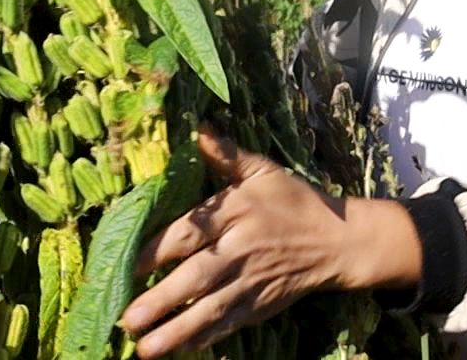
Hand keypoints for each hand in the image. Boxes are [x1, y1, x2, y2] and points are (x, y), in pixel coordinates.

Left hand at [118, 128, 420, 357]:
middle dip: (161, 300)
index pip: (191, 232)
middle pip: (197, 277)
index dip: (158, 249)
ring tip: (145, 349)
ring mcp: (251, 282)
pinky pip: (230, 324)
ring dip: (177, 330)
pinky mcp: (261, 306)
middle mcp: (241, 249)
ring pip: (210, 309)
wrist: (339, 241)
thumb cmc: (295, 202)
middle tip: (127, 320)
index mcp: (237, 212)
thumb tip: (198, 129)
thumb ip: (227, 154)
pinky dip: (206, 339)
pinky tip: (181, 350)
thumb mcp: (264, 171)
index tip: (128, 265)